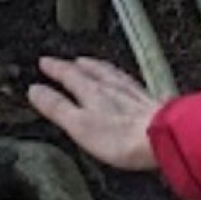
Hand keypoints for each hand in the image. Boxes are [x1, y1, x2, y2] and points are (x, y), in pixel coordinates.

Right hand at [26, 56, 162, 171]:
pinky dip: (122, 80)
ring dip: (100, 68)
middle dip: (77, 65)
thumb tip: (35, 91)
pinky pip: (131, 84)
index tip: (45, 62)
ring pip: (112, 75)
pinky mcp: (151, 104)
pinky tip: (127, 84)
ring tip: (95, 65)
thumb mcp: (79, 125)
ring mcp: (133, 94)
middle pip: (91, 71)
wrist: (164, 139)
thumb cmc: (123, 136)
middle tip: (69, 60)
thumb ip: (57, 107)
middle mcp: (112, 87)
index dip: (55, 68)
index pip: (68, 74)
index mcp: (91, 91)